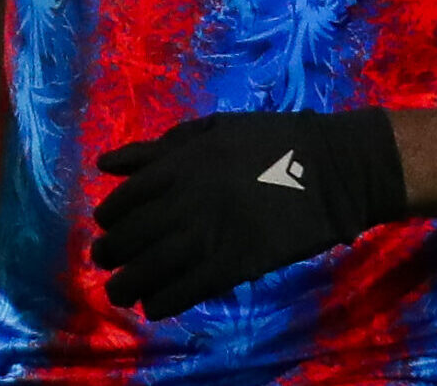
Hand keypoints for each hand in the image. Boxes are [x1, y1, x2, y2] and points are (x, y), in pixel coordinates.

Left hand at [90, 108, 405, 319]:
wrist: (331, 168)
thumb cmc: (271, 142)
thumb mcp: (210, 130)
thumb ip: (156, 148)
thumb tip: (105, 165)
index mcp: (180, 163)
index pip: (126, 198)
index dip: (110, 217)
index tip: (107, 226)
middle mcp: (186, 200)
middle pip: (130, 236)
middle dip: (109, 253)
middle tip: (106, 261)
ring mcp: (210, 234)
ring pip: (150, 269)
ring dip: (126, 285)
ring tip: (120, 292)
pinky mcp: (235, 264)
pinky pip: (185, 290)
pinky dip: (162, 302)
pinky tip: (154, 306)